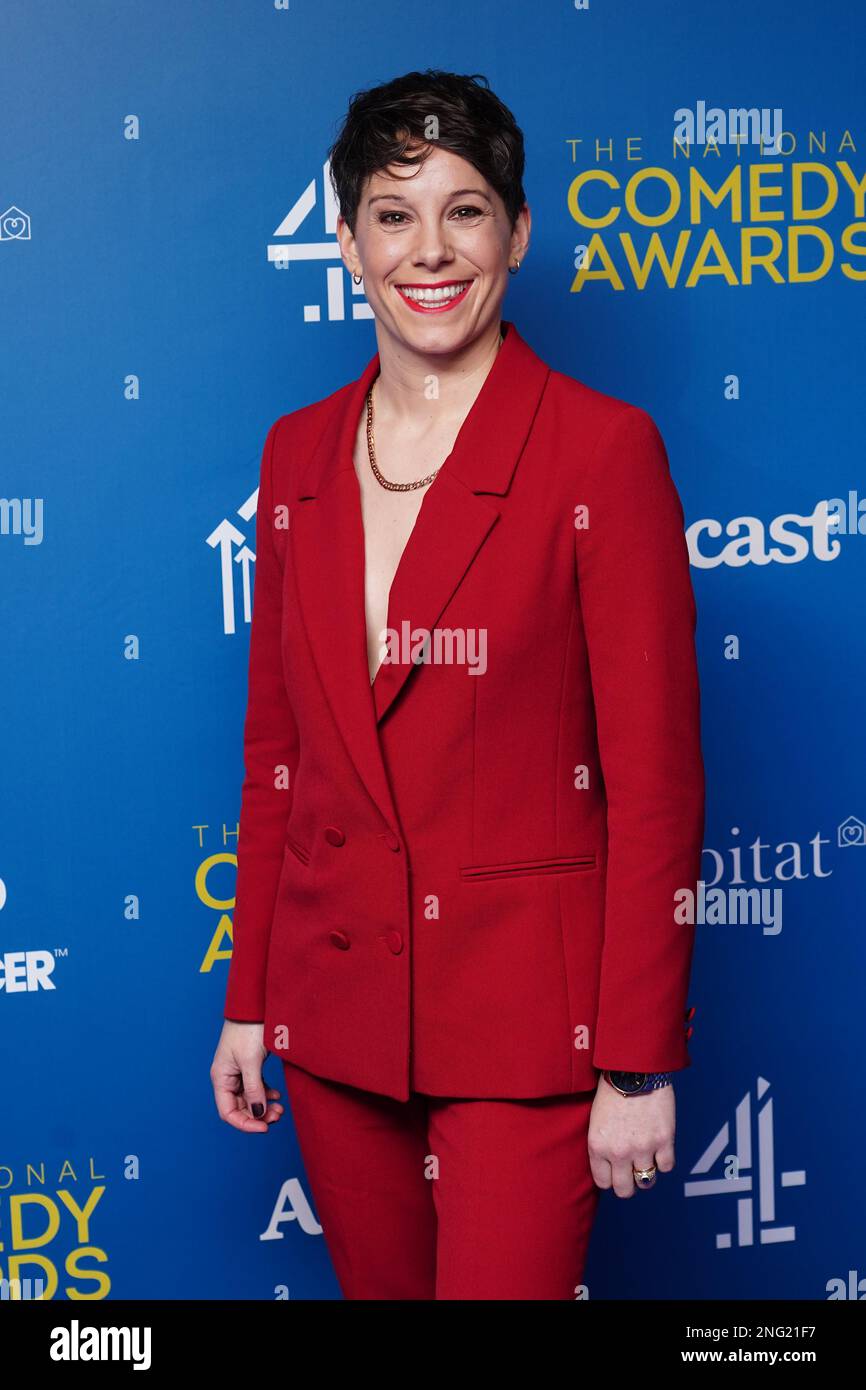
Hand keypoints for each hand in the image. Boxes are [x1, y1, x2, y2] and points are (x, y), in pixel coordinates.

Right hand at [211, 1021, 284, 1132]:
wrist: (254, 1006)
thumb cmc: (248, 1030)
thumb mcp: (251, 1061)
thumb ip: (254, 1089)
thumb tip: (258, 1114)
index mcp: (221, 1078)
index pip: (228, 1112)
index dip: (245, 1124)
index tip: (265, 1127)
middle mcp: (227, 1077)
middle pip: (240, 1107)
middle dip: (258, 1115)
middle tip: (278, 1116)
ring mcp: (238, 1072)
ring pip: (250, 1099)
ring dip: (264, 1106)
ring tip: (281, 1109)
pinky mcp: (249, 1066)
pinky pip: (256, 1088)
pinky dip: (266, 1094)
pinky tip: (277, 1096)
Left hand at [588, 1074, 675, 1196]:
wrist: (633, 1068)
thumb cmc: (611, 1090)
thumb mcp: (595, 1121)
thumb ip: (601, 1146)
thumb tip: (608, 1165)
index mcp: (598, 1147)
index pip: (603, 1183)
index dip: (610, 1179)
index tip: (614, 1172)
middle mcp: (619, 1152)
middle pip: (624, 1190)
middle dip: (627, 1183)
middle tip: (630, 1172)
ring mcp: (643, 1148)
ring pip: (646, 1181)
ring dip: (646, 1173)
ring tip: (645, 1160)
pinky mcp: (664, 1140)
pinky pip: (666, 1166)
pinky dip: (664, 1160)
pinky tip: (659, 1148)